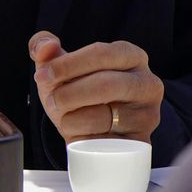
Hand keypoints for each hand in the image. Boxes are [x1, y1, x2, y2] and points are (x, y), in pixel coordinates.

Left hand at [29, 34, 163, 143]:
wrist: (91, 128)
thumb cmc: (78, 89)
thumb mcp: (59, 66)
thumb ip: (44, 47)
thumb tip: (46, 46)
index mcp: (131, 56)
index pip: (102, 53)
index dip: (68, 64)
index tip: (43, 75)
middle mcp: (147, 83)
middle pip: (106, 85)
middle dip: (69, 93)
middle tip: (52, 100)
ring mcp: (147, 114)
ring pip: (103, 117)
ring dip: (72, 119)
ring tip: (65, 119)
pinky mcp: (141, 142)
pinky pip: (107, 144)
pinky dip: (83, 141)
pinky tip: (77, 136)